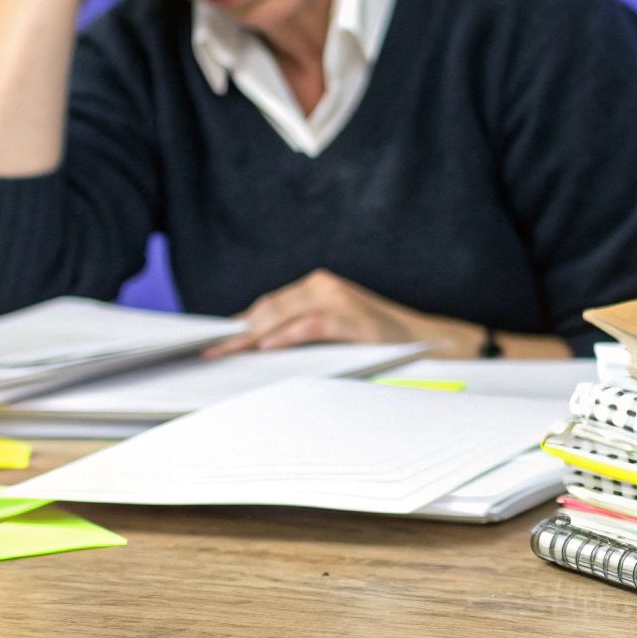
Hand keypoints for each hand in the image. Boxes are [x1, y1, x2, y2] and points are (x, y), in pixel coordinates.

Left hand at [205, 269, 481, 357]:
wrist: (426, 341)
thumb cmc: (376, 341)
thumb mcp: (333, 333)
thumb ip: (299, 333)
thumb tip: (255, 348)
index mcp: (316, 288)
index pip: (265, 306)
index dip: (236, 324)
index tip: (210, 341)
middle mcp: (322, 286)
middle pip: (266, 308)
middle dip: (236, 332)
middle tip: (210, 351)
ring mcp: (336, 298)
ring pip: (281, 313)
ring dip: (251, 334)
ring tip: (226, 351)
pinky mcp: (350, 316)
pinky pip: (309, 325)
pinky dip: (286, 335)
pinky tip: (266, 347)